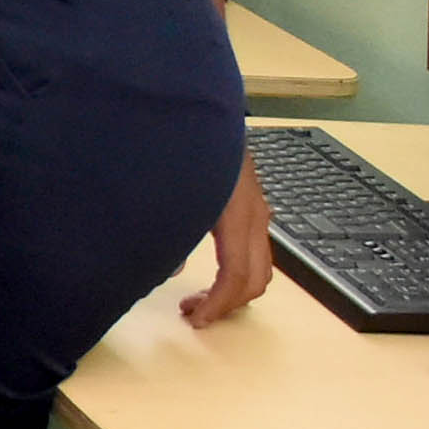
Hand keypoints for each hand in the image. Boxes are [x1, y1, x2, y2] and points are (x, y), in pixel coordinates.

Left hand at [180, 148, 274, 327]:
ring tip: (197, 298)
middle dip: (228, 304)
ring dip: (234, 290)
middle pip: (257, 278)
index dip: (219, 304)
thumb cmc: (183, 147)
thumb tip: (171, 270)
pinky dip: (236, 270)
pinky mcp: (251, 204)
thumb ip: (168, 231)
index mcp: (237, 214)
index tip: (195, 320)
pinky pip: (254, 249)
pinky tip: (205, 271)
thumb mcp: (167, 192)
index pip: (238, 274)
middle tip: (193, 313)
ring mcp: (258, 209)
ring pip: (261, 266)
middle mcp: (255, 214)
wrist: (200, 109)